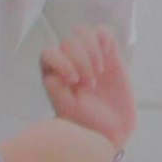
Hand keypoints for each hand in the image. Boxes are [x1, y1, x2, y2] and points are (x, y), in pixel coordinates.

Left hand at [39, 31, 136, 150]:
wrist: (111, 129)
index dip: (63, 63)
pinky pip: (104, 32)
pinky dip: (106, 39)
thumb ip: (57, 93)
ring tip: (100, 71)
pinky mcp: (109, 53)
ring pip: (84, 33)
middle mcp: (69, 60)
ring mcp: (89, 55)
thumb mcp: (67, 111)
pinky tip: (109, 56)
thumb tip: (52, 75)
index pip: (50, 54)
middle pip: (68, 42)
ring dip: (93, 50)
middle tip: (91, 85)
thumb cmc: (85, 122)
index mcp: (53, 73)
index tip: (76, 82)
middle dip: (82, 61)